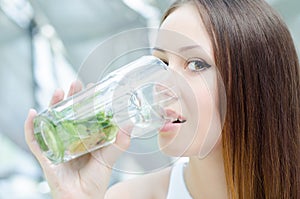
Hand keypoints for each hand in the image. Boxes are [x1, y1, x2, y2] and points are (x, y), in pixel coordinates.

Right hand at [24, 80, 130, 198]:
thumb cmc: (95, 181)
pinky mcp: (46, 156)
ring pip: (51, 121)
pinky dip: (31, 127)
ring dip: (52, 105)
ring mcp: (57, 145)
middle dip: (70, 97)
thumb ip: (119, 143)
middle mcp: (69, 138)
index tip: (93, 87)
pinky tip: (32, 113)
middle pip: (66, 113)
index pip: (84, 113)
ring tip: (58, 92)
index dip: (86, 100)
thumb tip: (130, 125)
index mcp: (84, 137)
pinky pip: (35, 140)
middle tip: (75, 84)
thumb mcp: (108, 158)